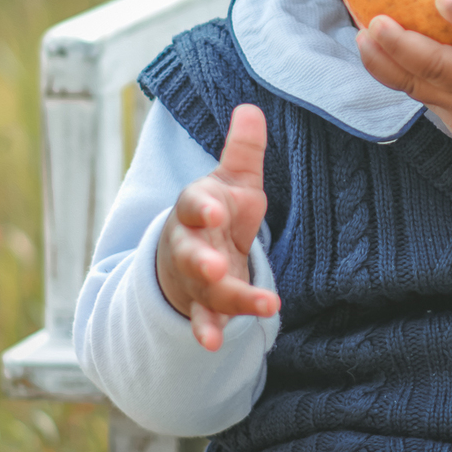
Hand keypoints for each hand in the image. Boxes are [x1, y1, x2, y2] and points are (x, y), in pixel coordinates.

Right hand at [155, 103, 278, 350]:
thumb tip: (251, 107)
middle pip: (191, 252)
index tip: (217, 209)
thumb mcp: (232, 181)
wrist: (191, 254)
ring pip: (205, 290)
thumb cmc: (217, 211)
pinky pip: (203, 320)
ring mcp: (194, 279)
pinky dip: (207, 331)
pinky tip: (214, 345)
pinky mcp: (202, 306)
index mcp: (195, 208)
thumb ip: (243, 150)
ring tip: (263, 306)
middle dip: (202, 260)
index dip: (203, 207)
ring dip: (225, 300)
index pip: (194, 204)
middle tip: (216, 267)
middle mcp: (189, 244)